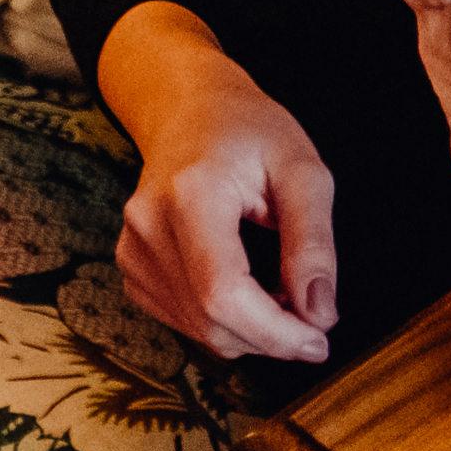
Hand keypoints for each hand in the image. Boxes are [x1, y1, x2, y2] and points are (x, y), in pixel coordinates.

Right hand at [98, 6, 338, 364]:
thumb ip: (313, 241)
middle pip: (210, 319)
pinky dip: (222, 321)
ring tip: (280, 289)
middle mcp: (149, 224)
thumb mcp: (302, 170)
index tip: (319, 341)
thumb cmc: (250, 131)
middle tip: (313, 316)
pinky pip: (182, 320)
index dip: (274, 332)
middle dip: (270, 336)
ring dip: (249, 331)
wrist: (188, 109)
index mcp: (192, 193)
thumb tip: (319, 314)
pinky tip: (246, 287)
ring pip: (198, 329)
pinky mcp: (131, 265)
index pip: (223, 292)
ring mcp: (132, 247)